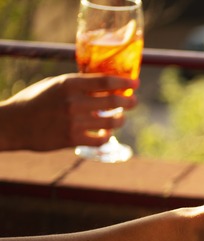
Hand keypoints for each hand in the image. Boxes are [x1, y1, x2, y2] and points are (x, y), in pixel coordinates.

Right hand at [0, 73, 137, 151]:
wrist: (12, 124)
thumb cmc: (33, 101)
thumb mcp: (54, 85)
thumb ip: (77, 85)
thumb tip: (104, 84)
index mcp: (69, 84)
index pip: (106, 82)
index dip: (125, 83)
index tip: (135, 84)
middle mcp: (73, 102)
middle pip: (114, 102)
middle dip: (129, 102)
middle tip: (133, 102)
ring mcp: (74, 121)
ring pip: (111, 122)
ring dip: (120, 120)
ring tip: (120, 118)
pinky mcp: (72, 139)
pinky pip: (101, 140)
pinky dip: (106, 136)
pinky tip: (106, 133)